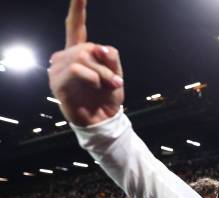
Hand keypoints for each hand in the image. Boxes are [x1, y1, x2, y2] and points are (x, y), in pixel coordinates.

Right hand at [48, 0, 123, 125]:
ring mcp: (58, 69)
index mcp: (79, 52)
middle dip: (105, 64)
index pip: (76, 26)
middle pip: (86, 46)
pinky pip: (76, 69)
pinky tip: (95, 87)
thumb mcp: (116, 74)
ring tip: (107, 86)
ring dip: (101, 73)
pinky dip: (92, 77)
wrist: (103, 120)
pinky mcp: (57, 83)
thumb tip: (100, 47)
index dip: (77, 9)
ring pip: (82, 56)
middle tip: (115, 81)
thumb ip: (111, 57)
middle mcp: (65, 57)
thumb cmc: (108, 97)